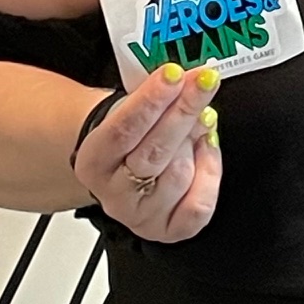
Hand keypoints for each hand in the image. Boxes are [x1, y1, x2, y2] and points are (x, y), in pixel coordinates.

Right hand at [73, 64, 222, 241]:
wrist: (125, 164)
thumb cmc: (133, 133)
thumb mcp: (134, 107)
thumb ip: (160, 94)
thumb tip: (194, 78)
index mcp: (93, 160)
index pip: (123, 129)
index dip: (152, 100)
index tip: (175, 74)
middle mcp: (112, 192)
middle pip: (154, 152)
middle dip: (184, 111)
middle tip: (205, 81)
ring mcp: (139, 214)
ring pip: (178, 175)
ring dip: (196, 141)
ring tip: (201, 120)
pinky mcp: (167, 229)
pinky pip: (197, 206)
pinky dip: (210, 174)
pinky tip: (207, 151)